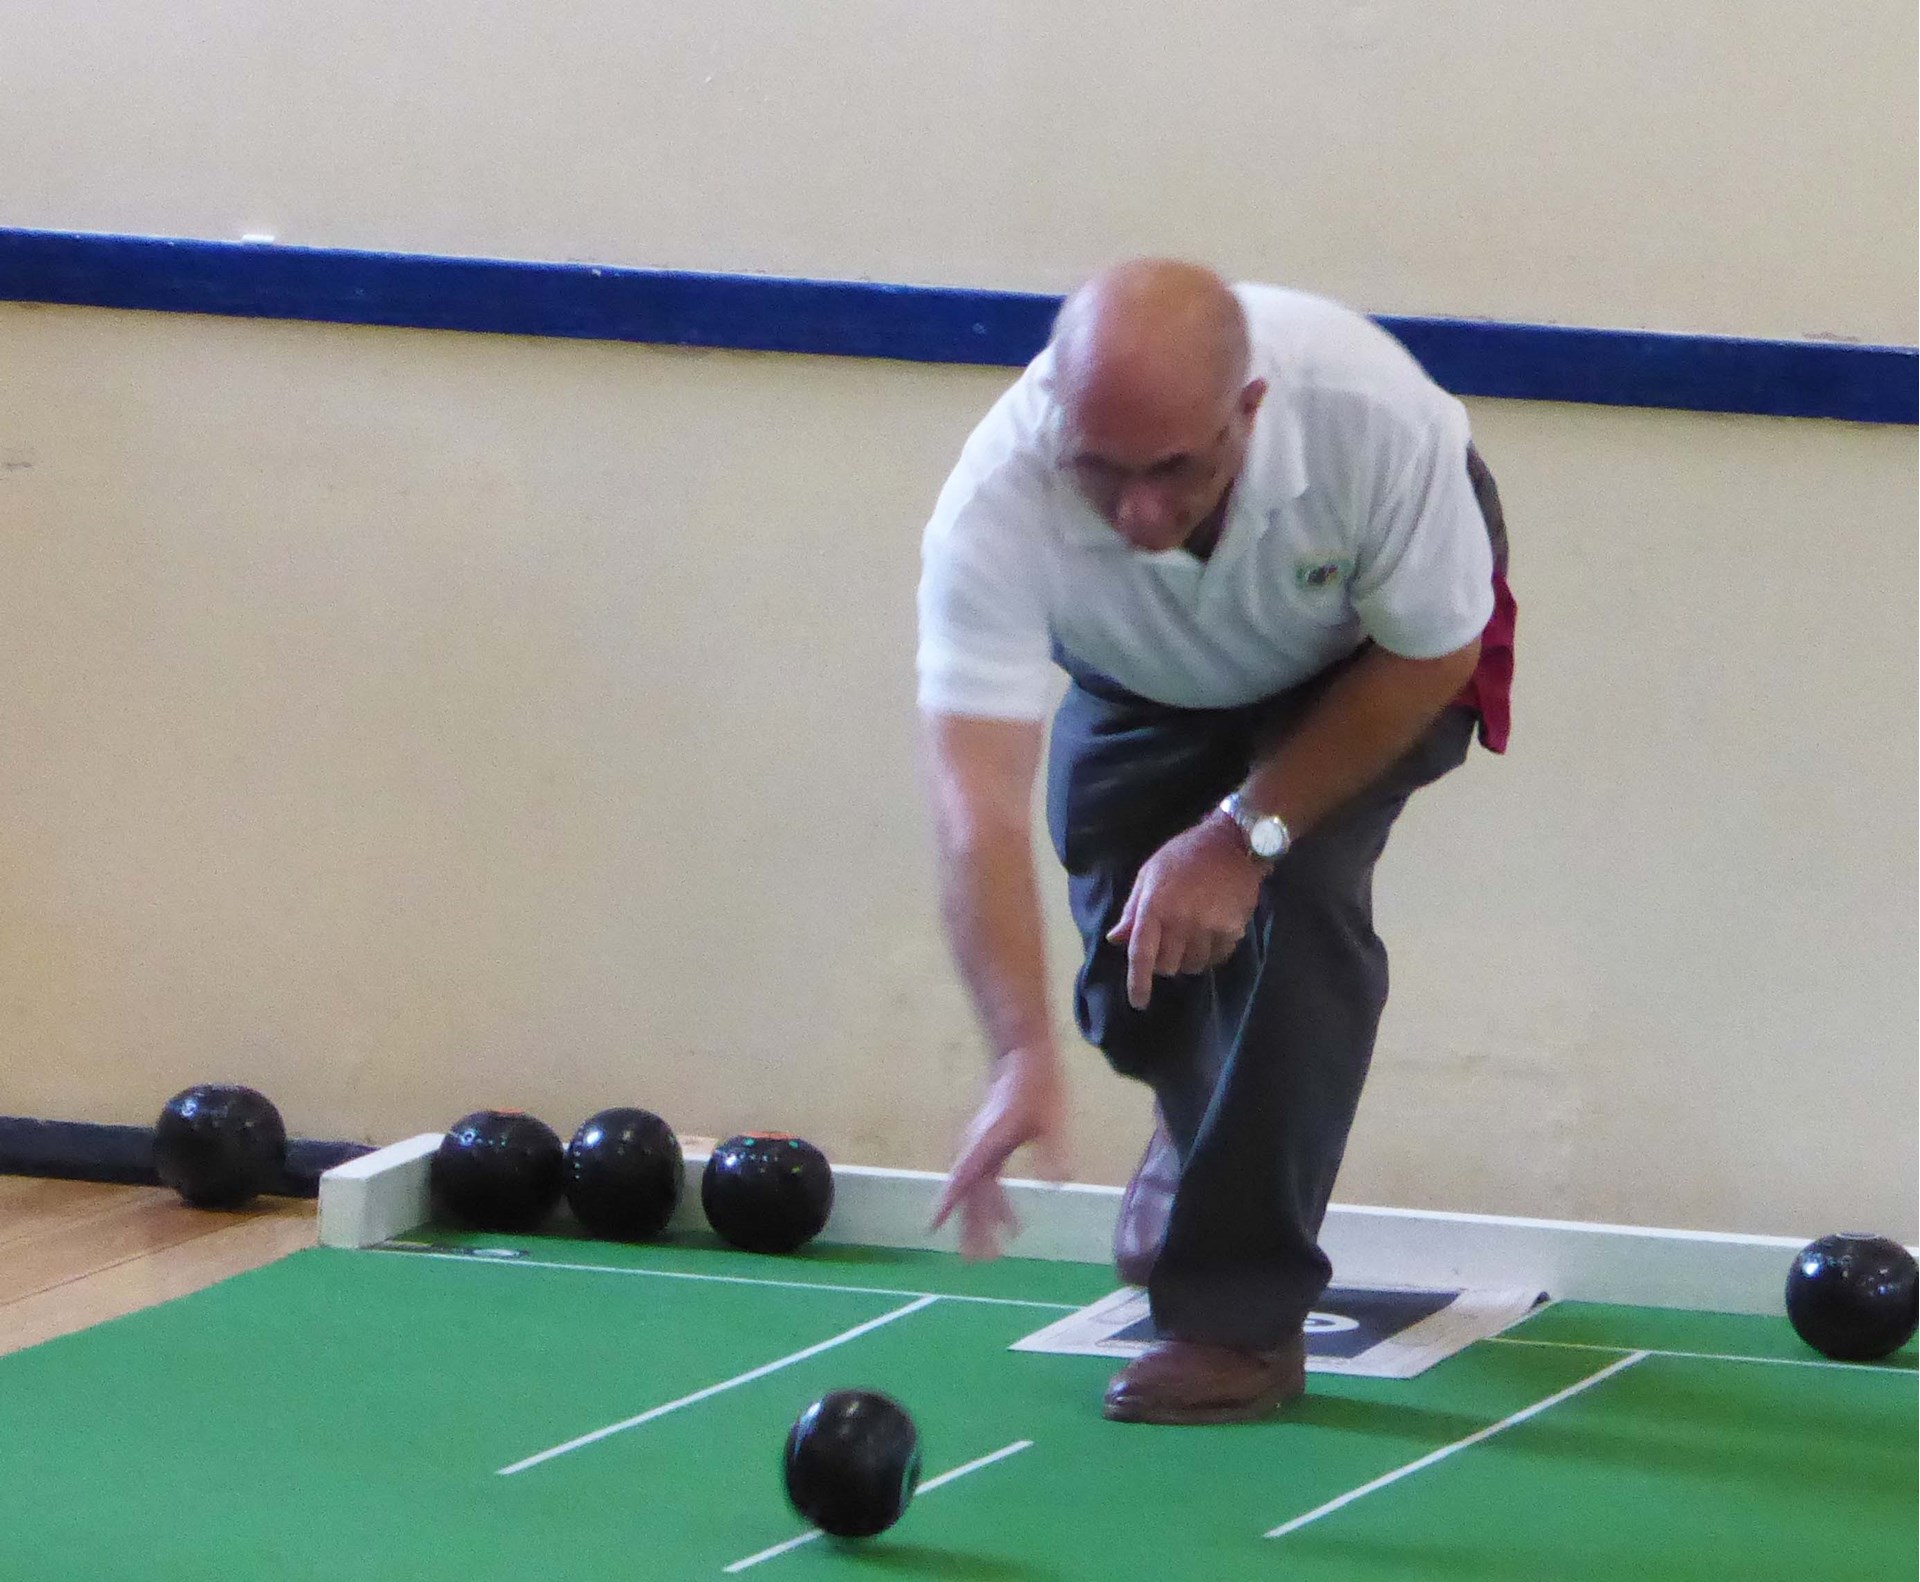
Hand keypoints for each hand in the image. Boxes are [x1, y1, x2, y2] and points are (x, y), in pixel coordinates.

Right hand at [930, 1046, 1069, 1259]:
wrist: (1023, 1057)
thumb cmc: (1037, 1087)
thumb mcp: (1053, 1121)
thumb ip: (1053, 1152)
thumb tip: (1057, 1181)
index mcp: (986, 1144)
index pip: (961, 1180)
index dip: (946, 1204)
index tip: (931, 1227)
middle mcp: (977, 1149)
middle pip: (968, 1195)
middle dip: (970, 1228)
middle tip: (975, 1261)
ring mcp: (980, 1147)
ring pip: (976, 1192)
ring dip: (983, 1220)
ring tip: (995, 1249)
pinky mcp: (989, 1145)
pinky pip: (985, 1182)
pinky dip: (993, 1204)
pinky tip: (1010, 1221)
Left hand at [1107, 813, 1265, 1009]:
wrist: (1231, 843)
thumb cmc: (1183, 855)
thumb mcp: (1149, 874)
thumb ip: (1133, 910)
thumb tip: (1115, 939)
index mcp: (1155, 907)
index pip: (1141, 954)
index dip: (1138, 982)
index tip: (1138, 1002)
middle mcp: (1180, 921)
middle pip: (1167, 966)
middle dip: (1164, 962)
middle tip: (1169, 944)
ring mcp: (1208, 926)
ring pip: (1193, 965)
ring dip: (1188, 960)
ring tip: (1191, 939)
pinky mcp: (1232, 928)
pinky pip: (1217, 958)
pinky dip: (1210, 955)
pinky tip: (1210, 937)